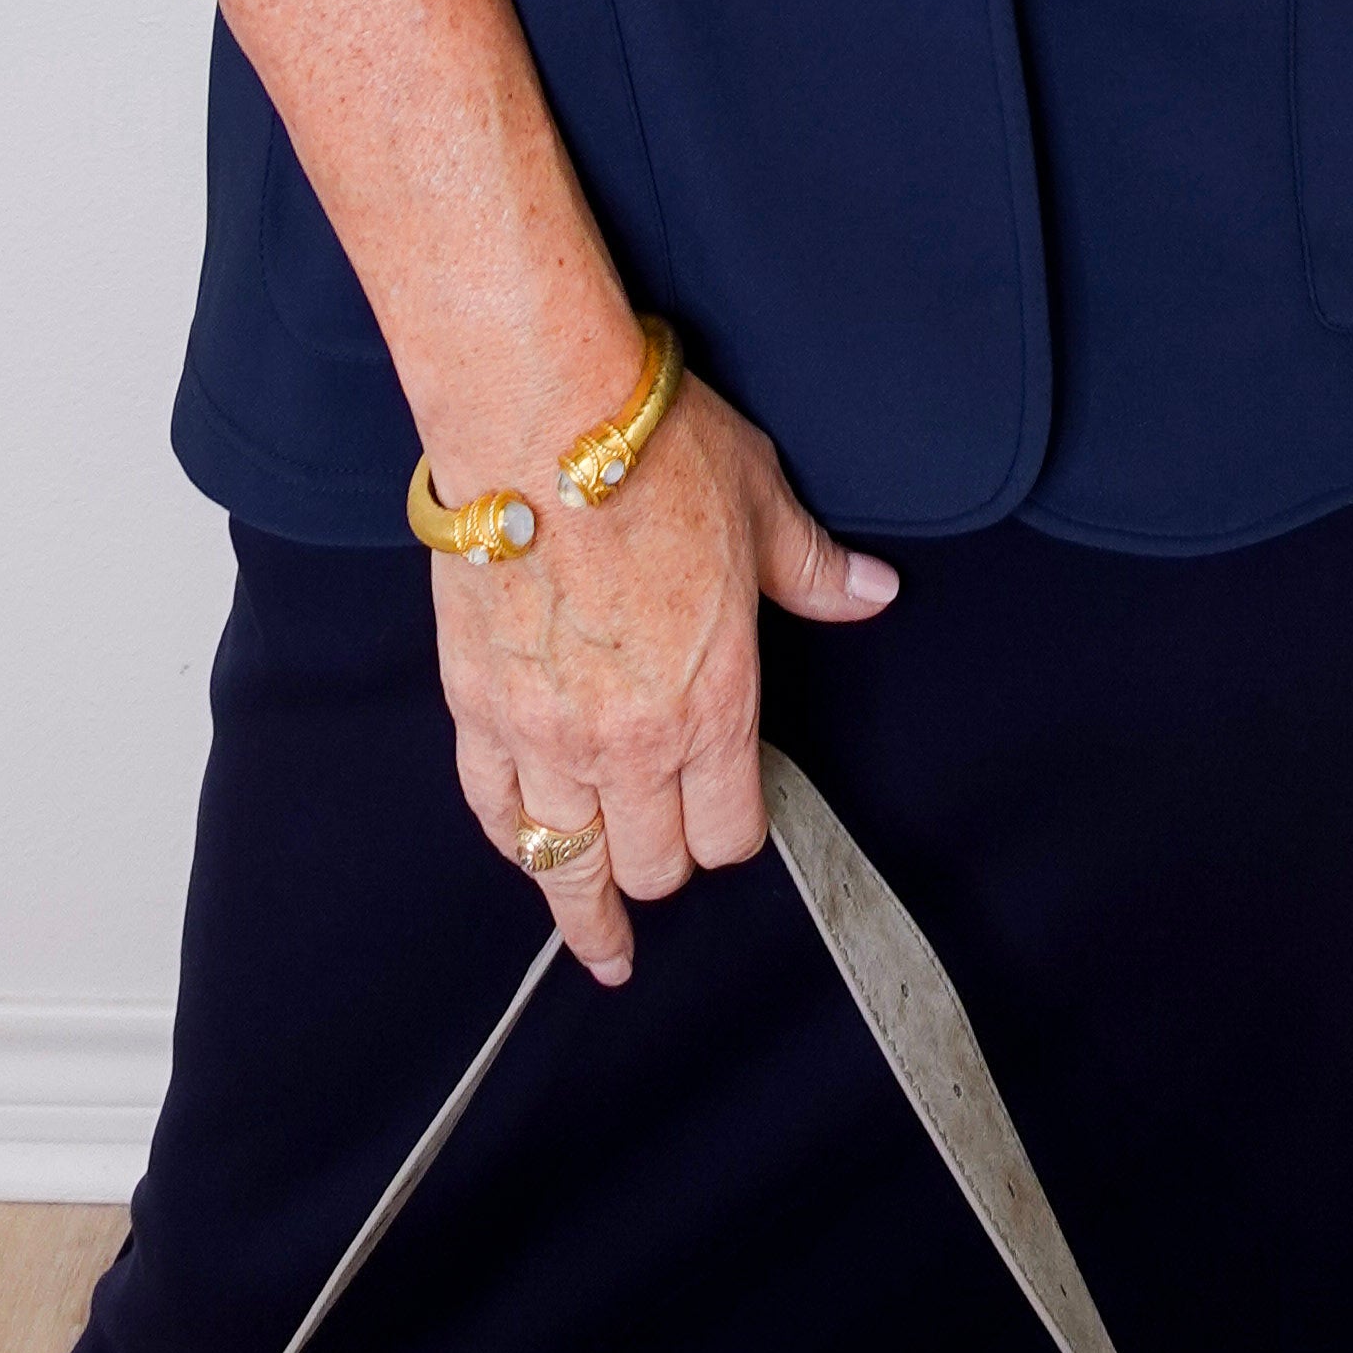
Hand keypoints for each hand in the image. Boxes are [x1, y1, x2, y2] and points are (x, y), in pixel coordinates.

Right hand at [428, 366, 895, 982]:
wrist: (541, 415)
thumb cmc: (656, 454)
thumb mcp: (762, 504)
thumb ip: (813, 571)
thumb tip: (874, 595)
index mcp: (714, 703)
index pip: (729, 830)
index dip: (734, 833)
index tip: (730, 823)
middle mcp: (632, 741)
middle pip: (652, 864)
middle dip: (666, 866)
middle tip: (665, 860)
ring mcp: (546, 733)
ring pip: (568, 862)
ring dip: (583, 900)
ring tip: (595, 937)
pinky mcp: (479, 706)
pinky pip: (495, 807)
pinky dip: (514, 839)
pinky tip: (527, 851)